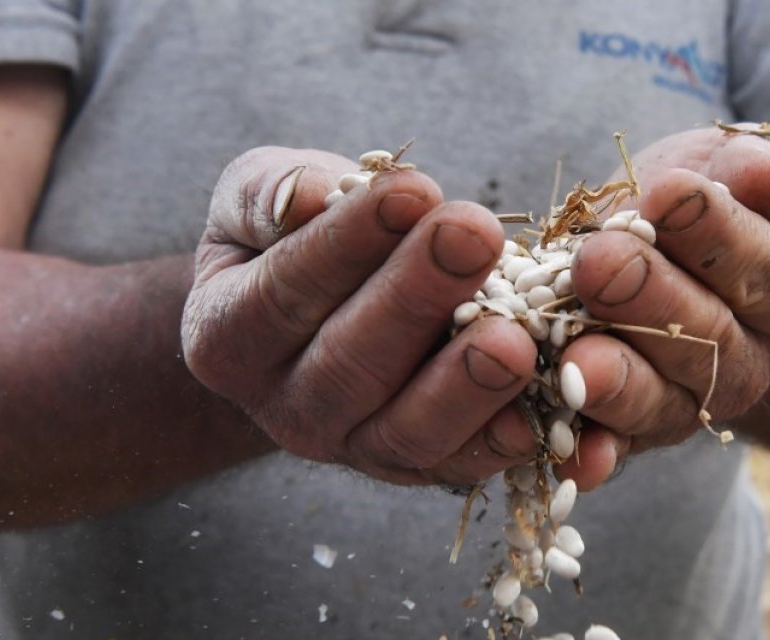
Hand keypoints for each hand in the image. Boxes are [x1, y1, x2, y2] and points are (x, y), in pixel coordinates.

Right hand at [181, 147, 538, 485]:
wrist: (322, 309)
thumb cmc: (290, 236)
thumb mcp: (257, 198)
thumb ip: (270, 193)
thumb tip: (309, 197)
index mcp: (225, 336)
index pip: (284, 290)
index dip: (347, 242)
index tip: (411, 189)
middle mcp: (282, 408)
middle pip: (348, 364)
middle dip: (417, 296)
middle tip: (473, 233)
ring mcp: (350, 448)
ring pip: (405, 430)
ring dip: (464, 384)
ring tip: (514, 335)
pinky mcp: (415, 468)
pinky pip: (458, 465)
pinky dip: (502, 442)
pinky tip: (543, 408)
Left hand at [557, 125, 769, 488]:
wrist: (656, 264)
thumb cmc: (695, 204)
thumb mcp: (724, 172)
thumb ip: (746, 171)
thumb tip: (757, 170)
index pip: (758, 265)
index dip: (715, 231)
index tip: (669, 191)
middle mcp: (746, 365)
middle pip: (705, 340)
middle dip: (649, 298)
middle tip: (601, 261)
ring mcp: (685, 407)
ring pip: (657, 403)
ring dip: (616, 384)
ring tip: (576, 361)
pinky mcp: (628, 436)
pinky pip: (609, 448)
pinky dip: (587, 454)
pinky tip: (569, 457)